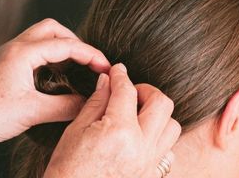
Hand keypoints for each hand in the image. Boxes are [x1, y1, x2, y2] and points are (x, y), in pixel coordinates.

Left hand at [0, 18, 109, 175]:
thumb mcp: (33, 113)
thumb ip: (66, 106)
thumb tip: (90, 103)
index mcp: (23, 53)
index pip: (65, 45)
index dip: (90, 54)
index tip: (105, 67)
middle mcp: (14, 47)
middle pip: (52, 29)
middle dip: (75, 41)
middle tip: (89, 61)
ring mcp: (7, 54)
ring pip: (41, 36)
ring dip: (60, 46)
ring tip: (76, 65)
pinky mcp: (3, 63)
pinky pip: (31, 48)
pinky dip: (48, 54)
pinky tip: (54, 73)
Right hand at [45, 64, 181, 177]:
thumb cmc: (67, 172)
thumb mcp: (75, 131)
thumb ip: (97, 102)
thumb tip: (108, 80)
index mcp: (119, 133)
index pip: (128, 91)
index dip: (121, 76)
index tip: (117, 71)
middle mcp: (141, 148)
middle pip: (162, 103)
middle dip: (146, 90)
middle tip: (130, 92)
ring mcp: (149, 164)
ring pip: (172, 126)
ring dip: (157, 115)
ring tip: (136, 115)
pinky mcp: (151, 176)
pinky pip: (167, 149)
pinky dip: (158, 138)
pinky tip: (139, 137)